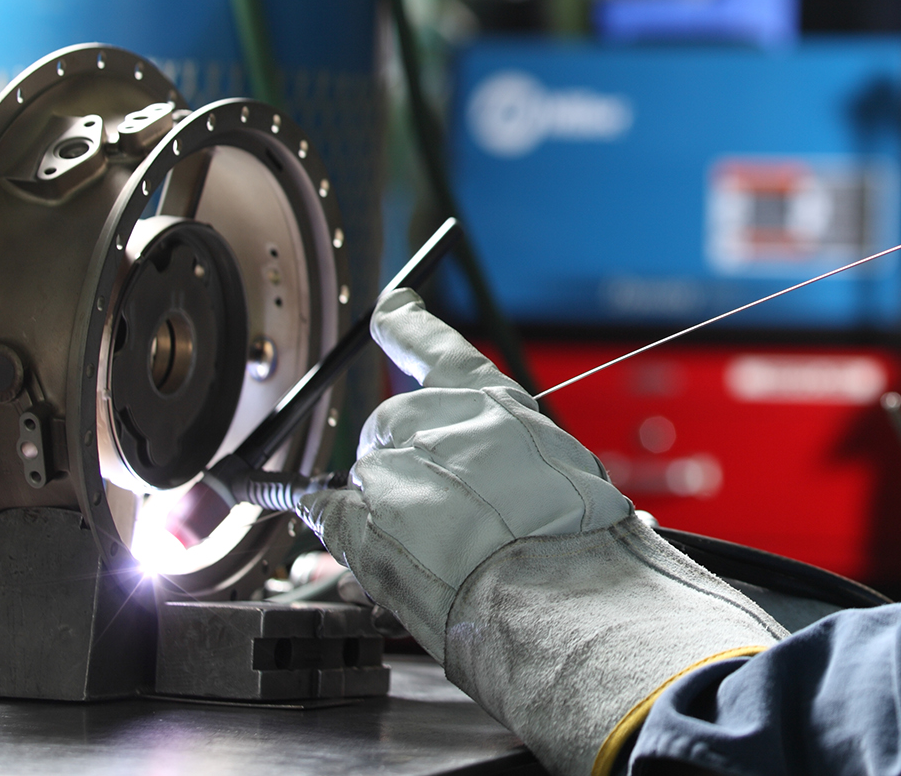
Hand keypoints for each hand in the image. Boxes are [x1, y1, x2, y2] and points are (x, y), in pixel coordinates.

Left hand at [297, 288, 632, 662]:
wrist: (554, 591)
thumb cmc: (574, 538)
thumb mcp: (564, 467)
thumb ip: (512, 452)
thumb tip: (499, 469)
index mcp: (489, 401)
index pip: (432, 345)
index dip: (405, 323)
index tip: (390, 308)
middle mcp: (434, 423)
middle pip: (387, 423)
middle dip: (401, 456)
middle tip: (440, 503)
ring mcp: (394, 470)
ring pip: (365, 473)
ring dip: (386, 502)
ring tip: (433, 545)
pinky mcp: (363, 523)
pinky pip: (326, 510)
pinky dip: (329, 517)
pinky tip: (350, 532)